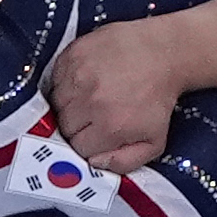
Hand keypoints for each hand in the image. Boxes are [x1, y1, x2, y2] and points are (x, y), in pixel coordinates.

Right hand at [50, 15, 182, 174]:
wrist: (162, 53)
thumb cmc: (157, 97)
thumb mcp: (154, 141)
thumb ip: (124, 162)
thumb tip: (95, 163)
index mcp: (110, 126)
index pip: (78, 147)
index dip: (87, 143)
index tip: (96, 136)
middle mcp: (91, 101)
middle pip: (63, 126)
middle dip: (77, 126)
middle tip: (94, 116)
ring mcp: (78, 76)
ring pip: (56, 103)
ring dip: (68, 105)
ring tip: (89, 98)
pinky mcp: (72, 56)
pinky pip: (54, 79)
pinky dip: (64, 83)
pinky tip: (84, 82)